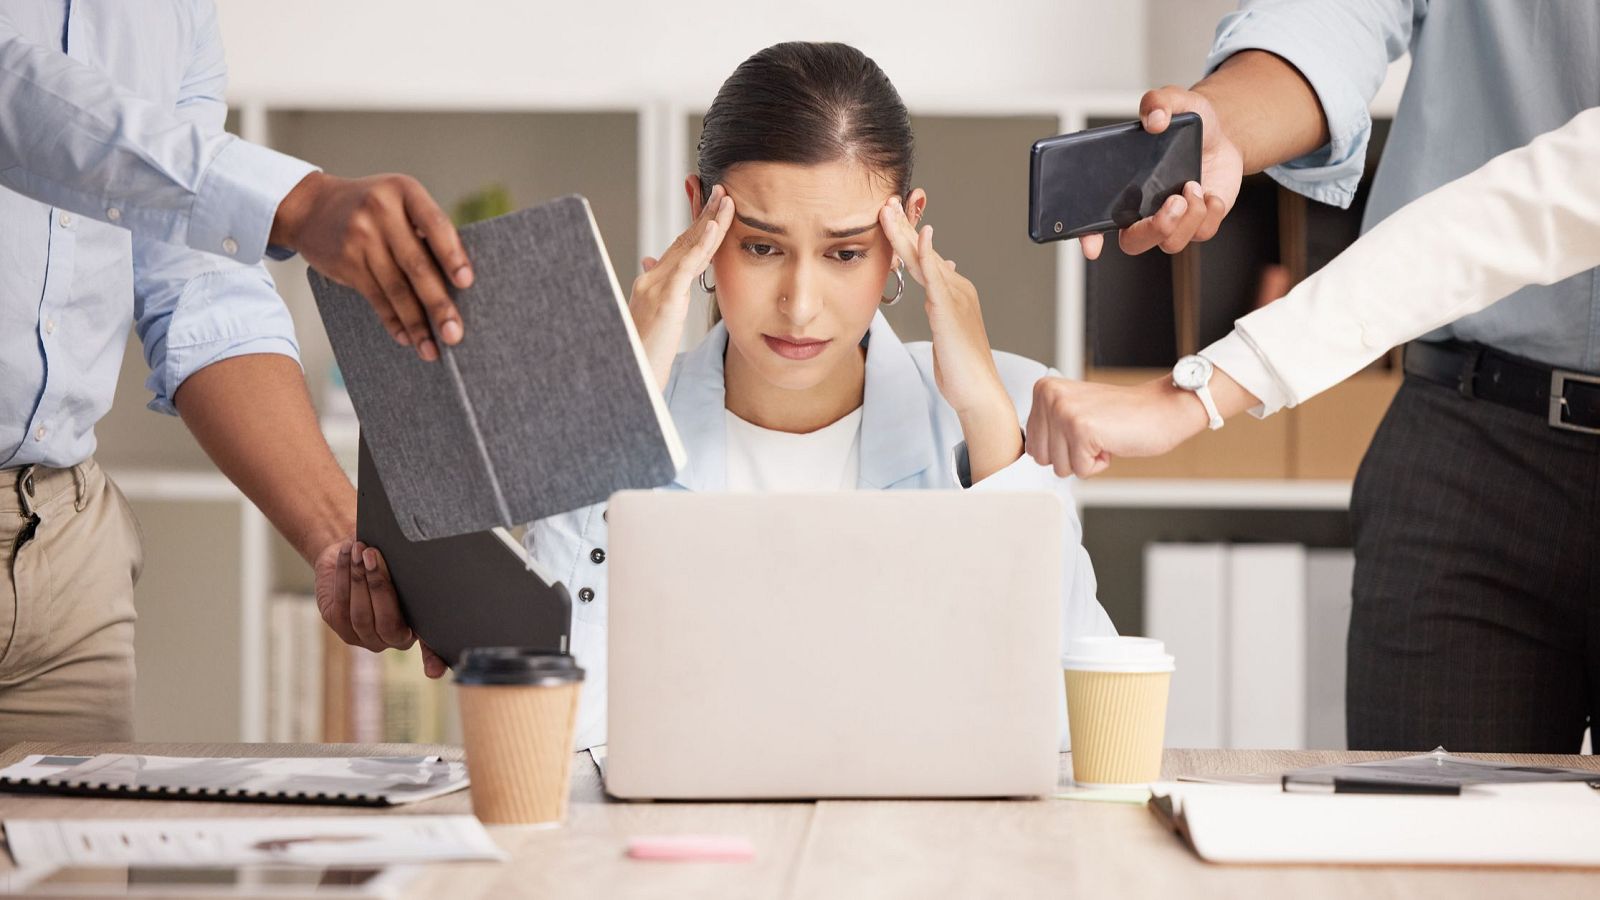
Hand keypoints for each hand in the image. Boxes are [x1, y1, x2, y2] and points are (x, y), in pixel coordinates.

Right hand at [272, 172, 472, 362]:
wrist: (310, 207)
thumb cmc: (371, 208)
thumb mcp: (398, 201)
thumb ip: (425, 229)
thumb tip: (459, 284)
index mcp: (405, 190)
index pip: (435, 224)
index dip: (452, 255)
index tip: (466, 282)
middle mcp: (382, 211)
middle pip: (416, 265)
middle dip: (438, 304)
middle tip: (455, 334)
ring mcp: (360, 237)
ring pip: (395, 288)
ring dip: (416, 323)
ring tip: (433, 349)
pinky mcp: (346, 261)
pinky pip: (375, 297)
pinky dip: (393, 321)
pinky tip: (406, 338)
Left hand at [313, 538, 447, 678]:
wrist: (356, 551)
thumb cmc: (390, 559)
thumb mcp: (407, 571)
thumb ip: (418, 582)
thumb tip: (443, 573)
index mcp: (415, 630)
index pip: (429, 649)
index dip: (433, 661)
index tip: (434, 672)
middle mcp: (388, 640)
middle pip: (385, 621)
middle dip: (378, 586)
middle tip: (375, 556)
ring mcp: (360, 636)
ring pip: (359, 613)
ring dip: (358, 578)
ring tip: (361, 549)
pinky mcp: (337, 623)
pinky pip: (340, 602)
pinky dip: (344, 575)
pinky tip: (349, 553)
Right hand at [629, 184, 734, 389]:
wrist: (626, 379)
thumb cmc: (642, 354)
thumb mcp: (652, 318)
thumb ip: (658, 289)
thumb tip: (649, 260)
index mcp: (653, 283)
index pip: (680, 247)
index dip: (698, 225)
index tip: (714, 205)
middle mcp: (651, 279)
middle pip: (684, 241)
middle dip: (706, 214)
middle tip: (724, 191)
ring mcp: (656, 287)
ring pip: (687, 247)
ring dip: (709, 221)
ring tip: (726, 200)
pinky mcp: (664, 300)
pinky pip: (687, 267)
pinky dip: (702, 244)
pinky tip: (715, 227)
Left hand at [879, 196, 1020, 481]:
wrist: (979, 393)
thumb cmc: (962, 368)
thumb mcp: (947, 329)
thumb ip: (940, 302)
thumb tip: (938, 275)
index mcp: (952, 293)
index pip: (924, 258)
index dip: (906, 235)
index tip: (889, 215)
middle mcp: (956, 289)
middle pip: (923, 251)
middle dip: (903, 224)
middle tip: (885, 200)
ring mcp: (956, 298)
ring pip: (925, 259)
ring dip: (906, 232)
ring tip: (889, 210)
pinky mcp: (951, 312)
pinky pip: (937, 278)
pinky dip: (929, 255)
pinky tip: (922, 236)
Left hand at [1026, 376, 1208, 477]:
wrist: (1162, 409)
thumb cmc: (1123, 415)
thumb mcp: (1074, 410)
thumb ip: (1048, 426)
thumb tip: (1030, 453)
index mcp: (1043, 390)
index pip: (1031, 444)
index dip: (1061, 447)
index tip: (1083, 429)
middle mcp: (1049, 396)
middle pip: (1041, 458)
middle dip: (1069, 456)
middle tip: (1094, 434)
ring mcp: (1064, 412)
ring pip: (1059, 467)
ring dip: (1084, 460)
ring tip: (1103, 436)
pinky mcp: (1081, 429)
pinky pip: (1081, 470)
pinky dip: (1099, 464)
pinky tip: (1111, 442)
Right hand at [1079, 86, 1242, 259]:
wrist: (1221, 135)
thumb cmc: (1188, 127)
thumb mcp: (1173, 102)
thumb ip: (1158, 103)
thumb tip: (1155, 119)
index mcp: (1121, 190)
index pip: (1094, 222)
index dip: (1089, 237)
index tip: (1092, 246)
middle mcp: (1142, 212)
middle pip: (1134, 243)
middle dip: (1156, 228)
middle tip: (1173, 201)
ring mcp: (1171, 221)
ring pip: (1171, 243)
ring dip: (1187, 216)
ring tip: (1193, 186)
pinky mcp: (1198, 224)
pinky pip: (1202, 233)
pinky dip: (1210, 213)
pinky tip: (1209, 192)